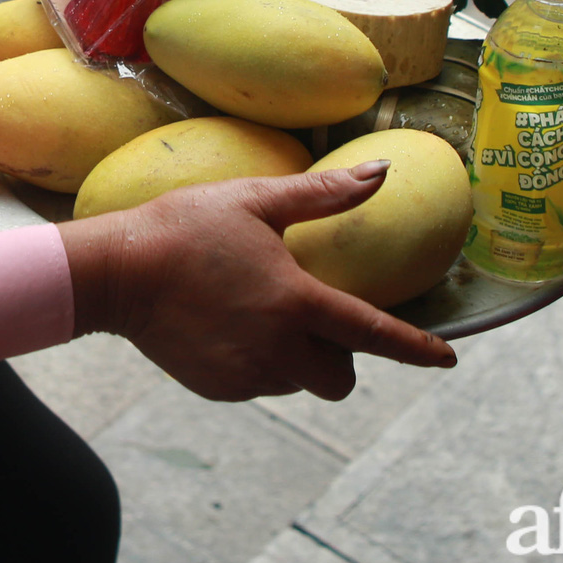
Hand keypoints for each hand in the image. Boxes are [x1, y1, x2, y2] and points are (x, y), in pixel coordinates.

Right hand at [62, 167, 456, 400]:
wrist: (116, 274)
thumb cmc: (185, 227)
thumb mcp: (256, 201)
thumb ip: (324, 195)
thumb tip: (381, 174)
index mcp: (295, 301)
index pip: (373, 333)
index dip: (415, 348)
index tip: (447, 359)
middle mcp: (278, 348)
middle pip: (340, 375)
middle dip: (339, 354)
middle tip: (309, 315)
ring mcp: (248, 374)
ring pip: (298, 380)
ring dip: (295, 357)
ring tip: (254, 312)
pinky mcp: (220, 388)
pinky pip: (260, 383)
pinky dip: (258, 363)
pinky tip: (226, 326)